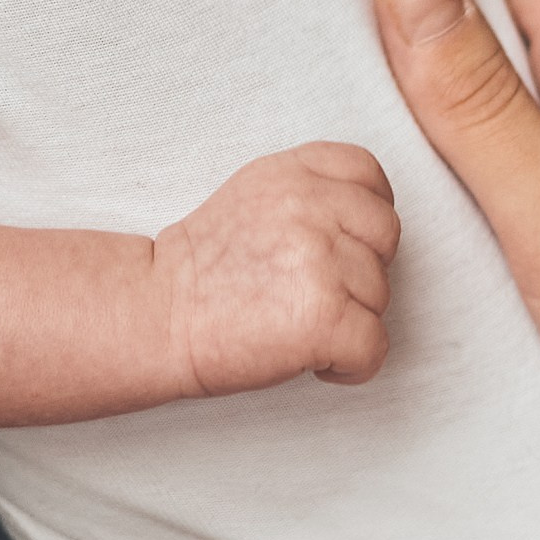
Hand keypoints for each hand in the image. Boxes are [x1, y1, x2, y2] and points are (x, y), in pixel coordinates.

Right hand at [154, 143, 397, 396]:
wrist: (155, 317)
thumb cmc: (200, 270)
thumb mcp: (251, 196)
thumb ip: (307, 191)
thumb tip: (361, 219)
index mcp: (293, 173)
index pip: (368, 174)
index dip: (365, 215)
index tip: (344, 243)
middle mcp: (311, 207)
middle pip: (385, 236)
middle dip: (360, 270)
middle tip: (311, 292)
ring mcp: (321, 261)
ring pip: (380, 295)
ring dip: (349, 319)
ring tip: (295, 324)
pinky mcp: (326, 317)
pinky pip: (374, 347)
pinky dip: (351, 366)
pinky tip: (315, 362)